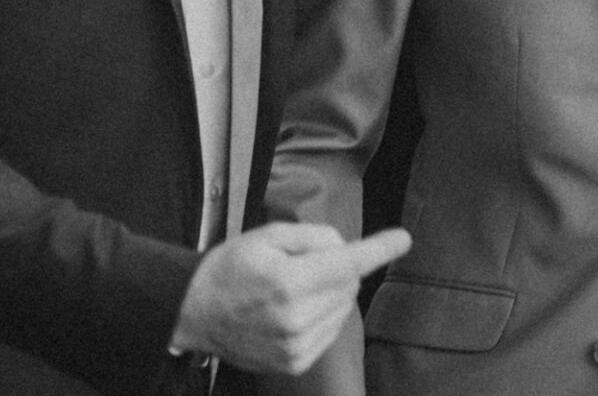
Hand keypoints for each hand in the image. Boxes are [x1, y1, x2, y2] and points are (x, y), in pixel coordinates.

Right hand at [169, 224, 409, 374]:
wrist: (195, 312)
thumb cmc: (232, 267)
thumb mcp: (269, 235)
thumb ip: (315, 237)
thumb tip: (348, 249)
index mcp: (288, 281)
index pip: (348, 263)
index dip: (379, 249)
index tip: (403, 239)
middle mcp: (295, 318)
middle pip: (349, 284)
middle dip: (341, 267)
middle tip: (307, 263)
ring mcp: (295, 346)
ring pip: (344, 308)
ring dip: (333, 293)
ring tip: (296, 288)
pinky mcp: (295, 362)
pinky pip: (331, 331)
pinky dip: (324, 315)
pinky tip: (297, 309)